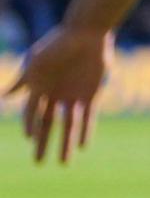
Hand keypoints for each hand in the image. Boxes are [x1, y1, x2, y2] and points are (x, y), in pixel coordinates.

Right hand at [10, 23, 110, 163]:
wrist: (86, 34)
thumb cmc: (56, 46)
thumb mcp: (35, 63)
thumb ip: (22, 81)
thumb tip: (5, 96)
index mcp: (39, 88)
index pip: (32, 114)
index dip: (30, 126)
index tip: (29, 139)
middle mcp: (55, 95)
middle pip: (48, 125)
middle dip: (43, 144)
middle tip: (38, 163)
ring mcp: (74, 96)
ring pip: (69, 126)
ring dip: (66, 144)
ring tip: (64, 164)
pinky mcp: (92, 94)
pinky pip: (89, 117)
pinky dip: (86, 131)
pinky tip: (83, 146)